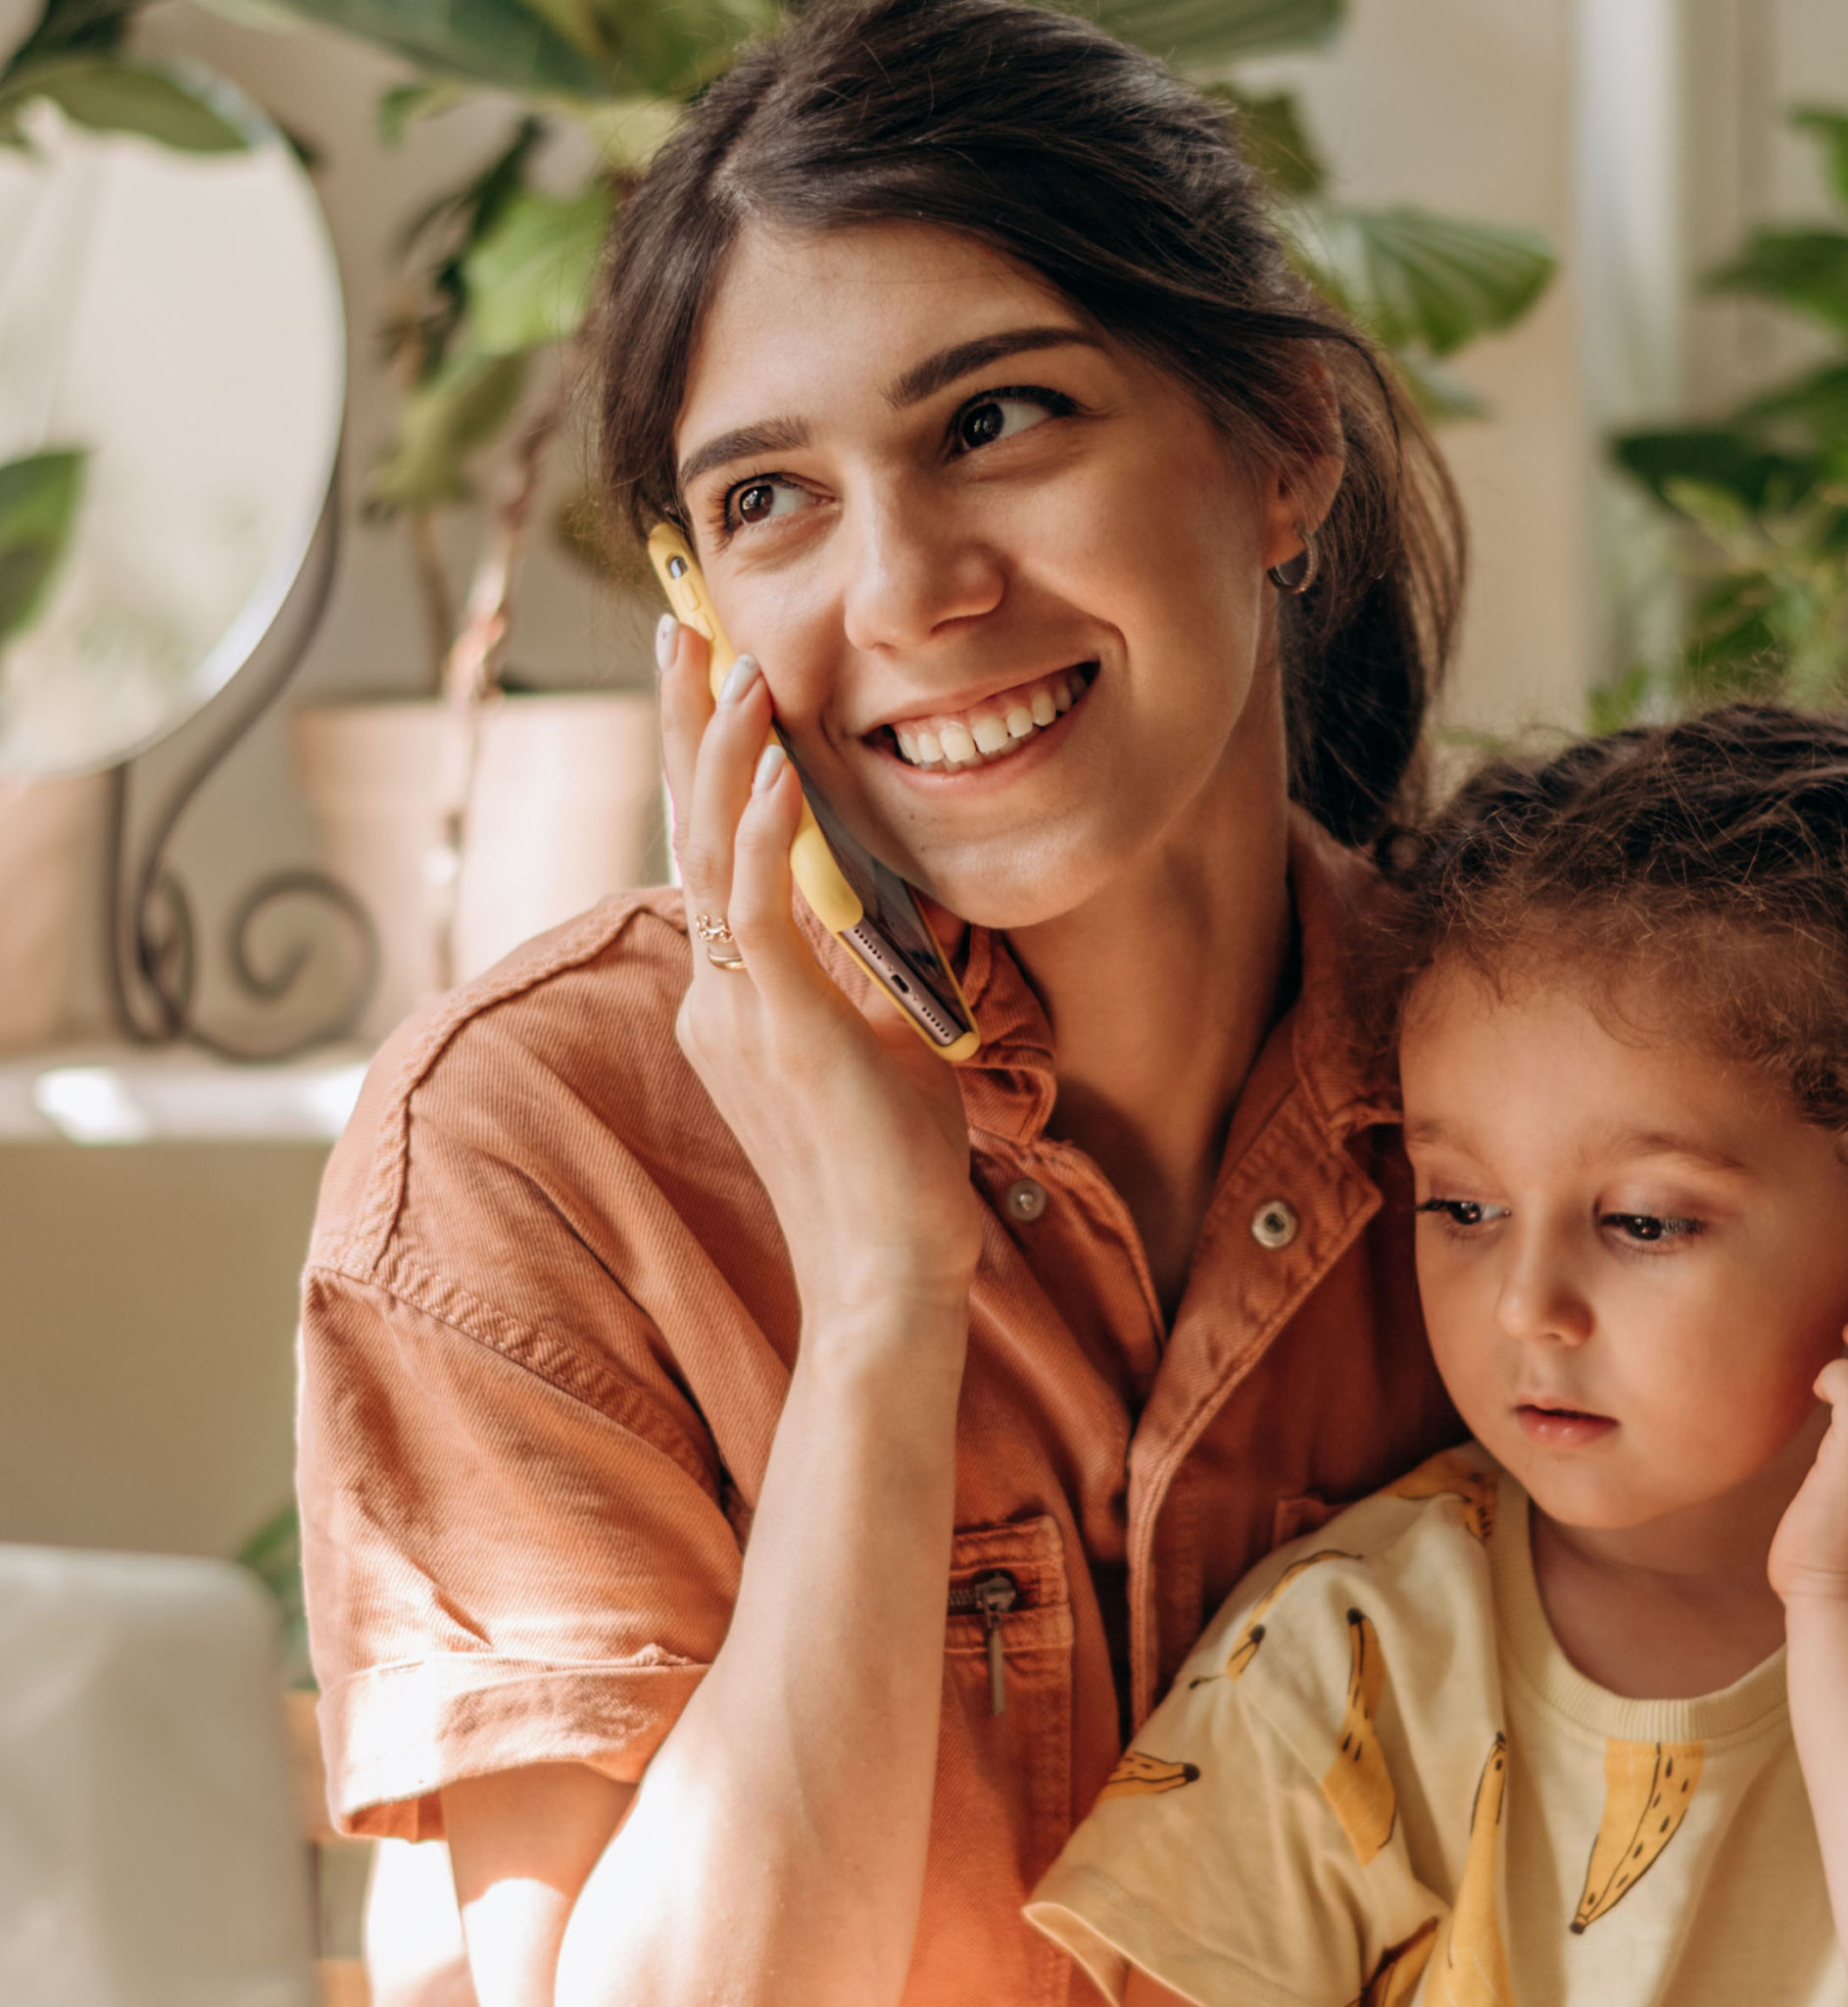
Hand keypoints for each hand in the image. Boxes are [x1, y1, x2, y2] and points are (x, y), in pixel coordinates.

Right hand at [657, 616, 982, 1336]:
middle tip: (680, 625)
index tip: (717, 677)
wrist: (886, 1273)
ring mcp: (738, 1013)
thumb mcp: (875, 1043)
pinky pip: (757, 913)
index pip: (712, 853)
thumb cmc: (890, 1166)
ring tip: (733, 663)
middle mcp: (718, 994)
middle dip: (683, 724)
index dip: (706, 762)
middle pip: (685, 830)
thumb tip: (882, 905)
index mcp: (736, 994)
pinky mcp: (779, 1033)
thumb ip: (858, 972)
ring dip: (718, 753)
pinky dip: (765, 834)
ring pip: (707, 855)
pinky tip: (778, 768)